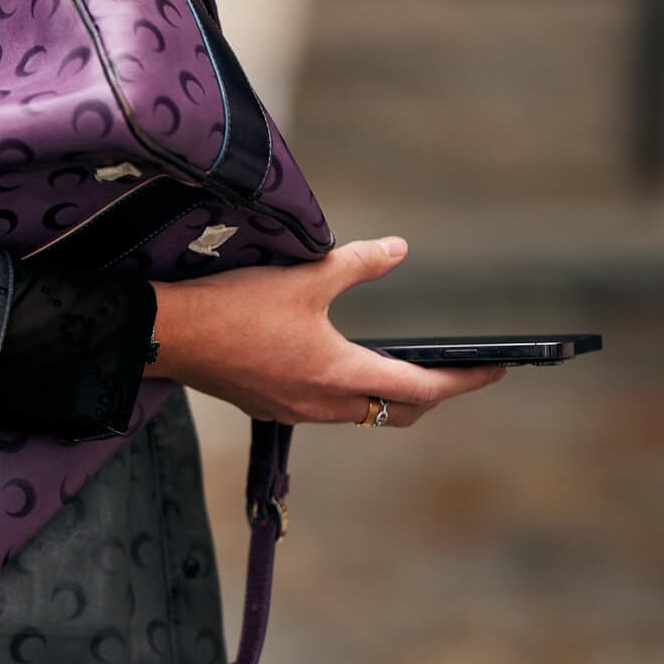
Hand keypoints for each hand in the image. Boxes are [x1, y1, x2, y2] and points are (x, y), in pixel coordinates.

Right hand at [150, 237, 503, 427]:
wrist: (169, 334)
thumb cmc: (234, 306)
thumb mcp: (305, 276)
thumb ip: (359, 263)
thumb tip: (399, 249)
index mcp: (340, 374)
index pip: (422, 389)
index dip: (464, 380)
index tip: (494, 370)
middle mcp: (323, 404)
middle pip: (396, 412)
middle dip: (431, 394)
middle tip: (455, 373)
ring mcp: (295, 411)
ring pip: (360, 415)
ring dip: (388, 396)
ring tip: (404, 368)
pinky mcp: (270, 407)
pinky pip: (325, 410)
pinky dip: (348, 394)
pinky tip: (338, 367)